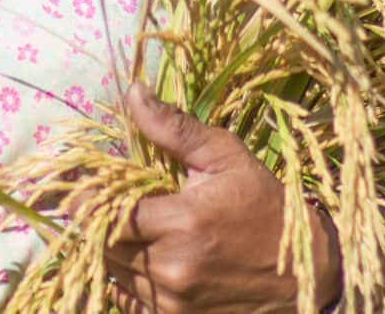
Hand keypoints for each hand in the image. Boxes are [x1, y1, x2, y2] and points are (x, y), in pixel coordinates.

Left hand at [103, 85, 341, 312]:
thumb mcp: (226, 158)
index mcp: (182, 222)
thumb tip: (133, 91)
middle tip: (101, 200)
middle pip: (102, 243)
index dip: (83, 198)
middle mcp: (172, 268)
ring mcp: (173, 303)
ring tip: (128, 225)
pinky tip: (143, 255)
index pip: (104, 213)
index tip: (78, 184)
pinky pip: (127, 299)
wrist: (306, 273)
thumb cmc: (266, 207)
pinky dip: (126, 278)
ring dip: (110, 248)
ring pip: (112, 271)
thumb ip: (174, 129)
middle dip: (96, 220)